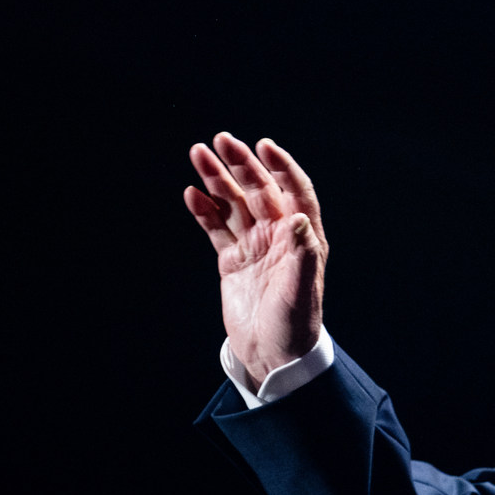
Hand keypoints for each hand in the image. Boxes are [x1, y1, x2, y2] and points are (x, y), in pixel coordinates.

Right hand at [184, 132, 326, 390]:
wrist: (273, 355)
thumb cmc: (295, 323)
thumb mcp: (301, 289)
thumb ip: (301, 253)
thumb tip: (302, 217)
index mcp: (302, 237)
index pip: (295, 190)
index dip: (281, 166)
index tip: (264, 145)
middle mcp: (279, 235)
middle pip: (258, 190)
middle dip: (240, 164)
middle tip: (220, 139)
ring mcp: (254, 246)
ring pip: (233, 204)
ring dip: (217, 179)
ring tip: (198, 153)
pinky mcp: (232, 261)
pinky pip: (216, 228)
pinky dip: (204, 210)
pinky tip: (192, 193)